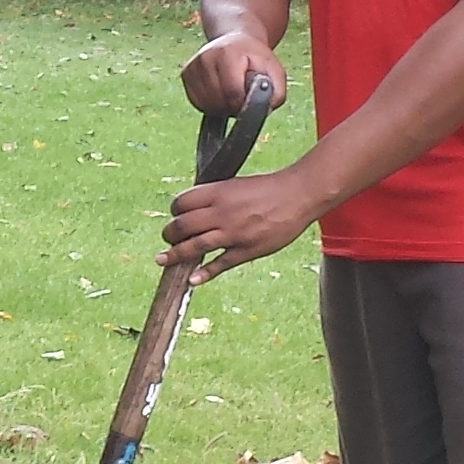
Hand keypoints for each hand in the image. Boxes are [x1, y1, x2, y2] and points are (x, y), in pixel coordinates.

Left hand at [166, 166, 324, 279]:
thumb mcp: (237, 184)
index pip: (182, 202)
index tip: (175, 216)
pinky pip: (221, 264)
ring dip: (176, 254)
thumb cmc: (269, 188)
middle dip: (169, 234)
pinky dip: (204, 273)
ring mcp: (234, 233)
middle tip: (167, 238)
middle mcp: (223, 212)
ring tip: (164, 259)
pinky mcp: (247, 249)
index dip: (174, 210)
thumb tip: (194, 208)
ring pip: (196, 246)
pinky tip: (192, 279)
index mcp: (219, 192)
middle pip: (183, 226)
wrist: (298, 195)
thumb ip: (216, 196)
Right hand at [182, 33, 280, 115]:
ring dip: (222, 107)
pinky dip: (211, 104)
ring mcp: (193, 66)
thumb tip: (265, 111)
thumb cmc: (253, 57)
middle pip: (218, 101)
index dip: (243, 103)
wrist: (234, 39)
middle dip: (233, 106)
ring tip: (231, 92)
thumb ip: (276, 93)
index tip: (249, 97)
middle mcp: (205, 57)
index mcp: (227, 53)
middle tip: (242, 93)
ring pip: (207, 105)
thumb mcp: (274, 70)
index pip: (232, 93)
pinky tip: (220, 93)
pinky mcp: (185, 74)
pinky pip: (198, 103)